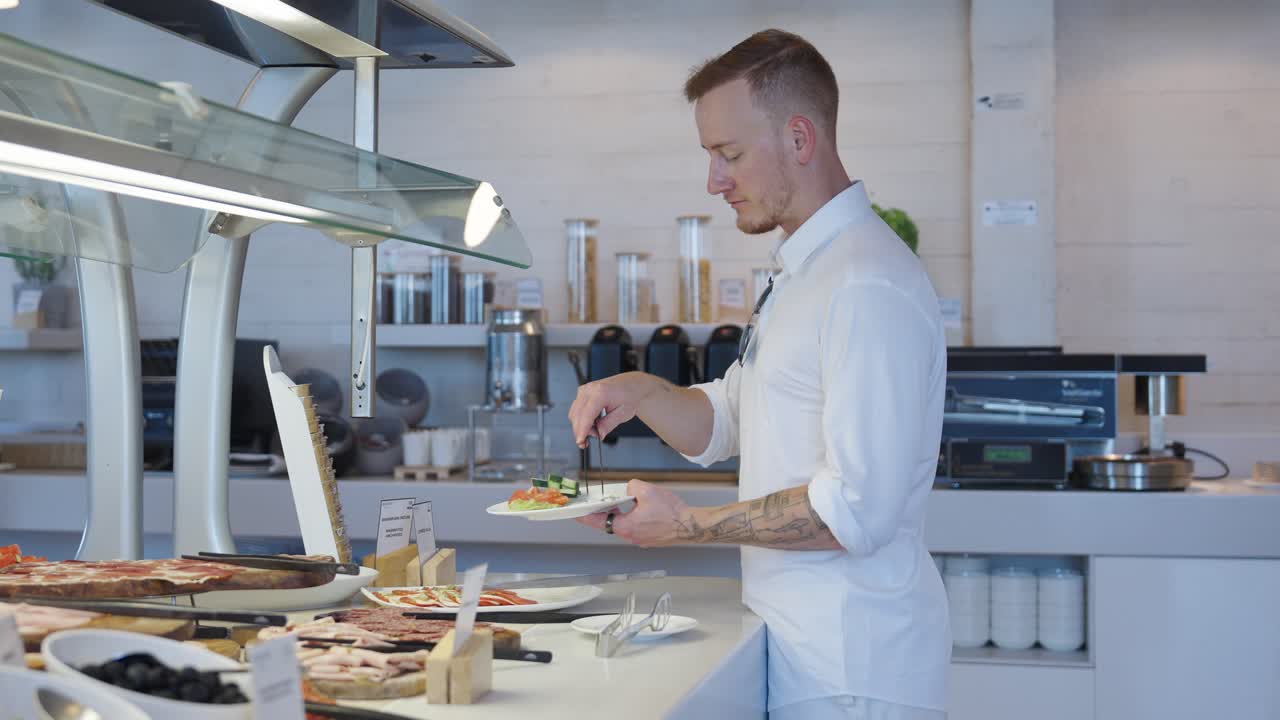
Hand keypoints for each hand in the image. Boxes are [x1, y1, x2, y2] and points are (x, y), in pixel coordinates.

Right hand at [568, 372, 659, 447]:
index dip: (582, 430)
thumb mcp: (623, 414)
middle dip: (582, 431)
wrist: (630, 385)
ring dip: (581, 426)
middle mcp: (589, 390)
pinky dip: (581, 420)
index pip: (586, 415)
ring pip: (574, 414)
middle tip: (595, 437)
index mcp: (601, 393)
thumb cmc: (629, 396)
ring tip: (596, 429)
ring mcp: (584, 390)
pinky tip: (592, 422)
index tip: (581, 442)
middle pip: (577, 416)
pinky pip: (575, 410)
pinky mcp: (582, 393)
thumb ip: (609, 425)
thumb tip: (598, 434)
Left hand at [575, 480, 692, 547]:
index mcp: (626, 526)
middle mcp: (630, 536)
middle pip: (609, 524)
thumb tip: (629, 489)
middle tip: (597, 504)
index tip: (576, 515)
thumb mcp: (647, 491)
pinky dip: (631, 519)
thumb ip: (631, 486)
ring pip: (623, 526)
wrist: (690, 525)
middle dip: (603, 513)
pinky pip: (634, 528)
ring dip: (619, 515)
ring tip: (619, 503)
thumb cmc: (672, 512)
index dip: (585, 517)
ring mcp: (640, 539)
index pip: (598, 522)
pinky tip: (637, 510)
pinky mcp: (649, 539)